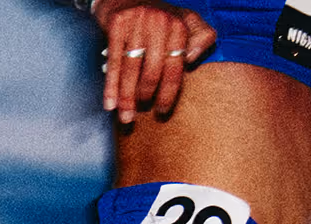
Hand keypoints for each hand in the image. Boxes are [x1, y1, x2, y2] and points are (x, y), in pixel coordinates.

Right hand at [96, 2, 215, 124]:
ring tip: (125, 117)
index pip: (175, 67)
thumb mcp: (185, 22)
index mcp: (179, 26)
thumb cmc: (157, 18)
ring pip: (132, 70)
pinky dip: (111, 86)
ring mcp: (137, 23)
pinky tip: (109, 104)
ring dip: (127, 98)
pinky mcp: (117, 24)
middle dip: (146, 96)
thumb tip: (193, 58)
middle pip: (153, 71)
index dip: (168, 93)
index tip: (162, 111)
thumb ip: (201, 36)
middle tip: (141, 110)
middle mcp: (160, 22)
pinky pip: (114, 62)